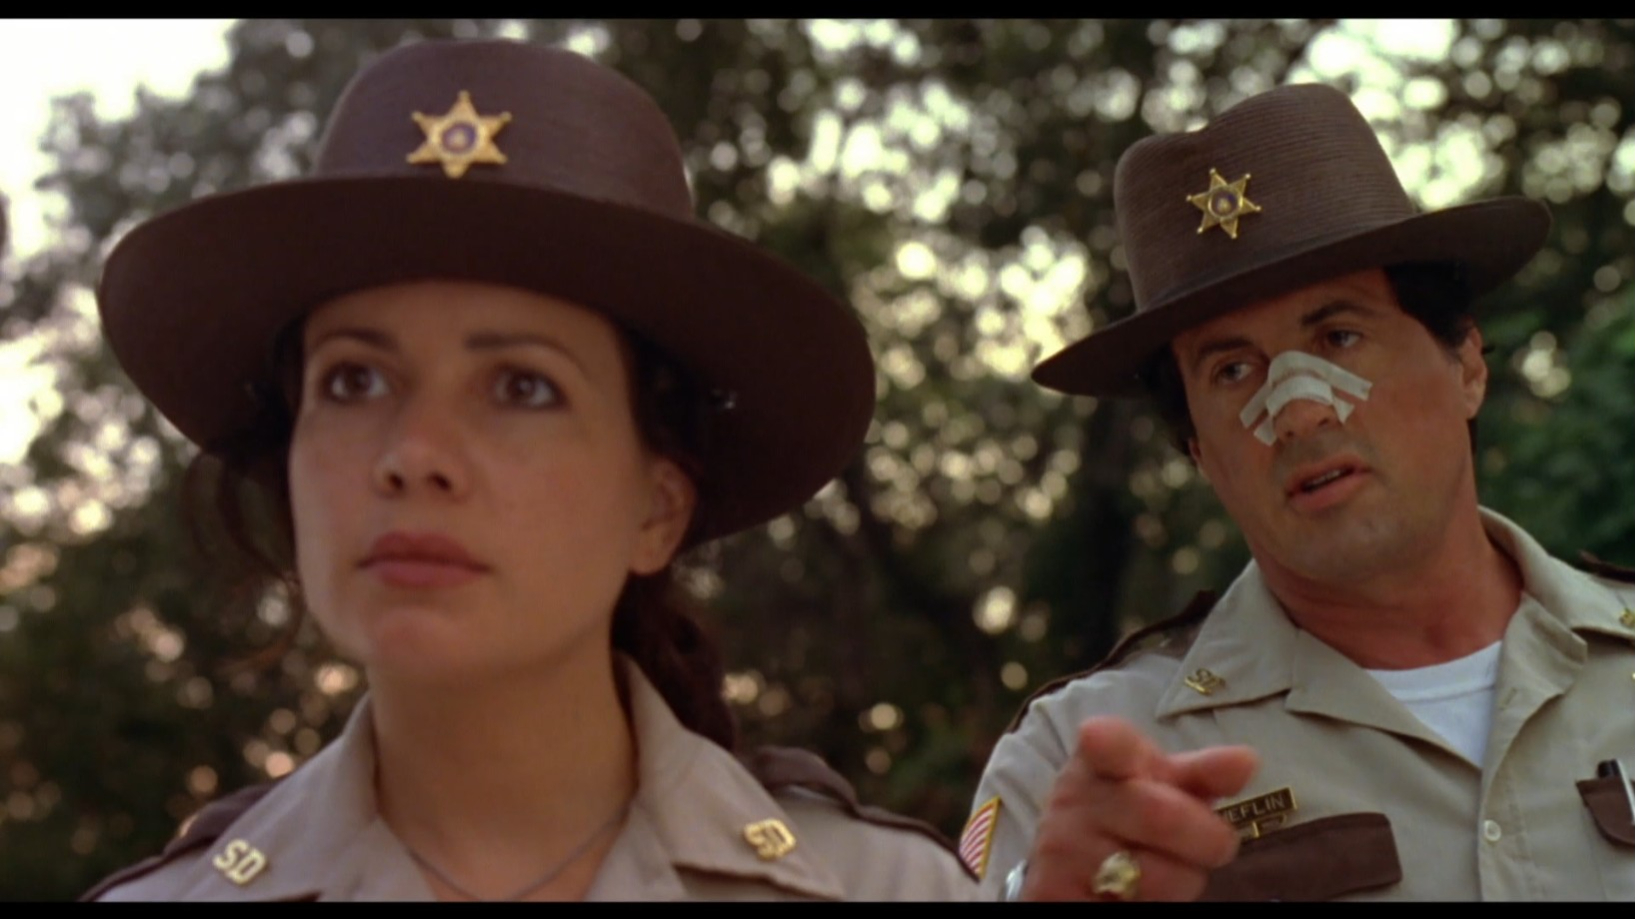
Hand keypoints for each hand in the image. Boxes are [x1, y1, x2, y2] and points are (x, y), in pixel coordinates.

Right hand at [1021, 717, 1257, 900]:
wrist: (1070, 862)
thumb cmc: (1129, 811)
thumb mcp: (1163, 785)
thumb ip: (1204, 773)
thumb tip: (1248, 760)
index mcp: (1099, 759)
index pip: (1105, 745)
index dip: (1109, 743)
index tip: (1096, 735)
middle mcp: (1073, 800)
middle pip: (1161, 816)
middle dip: (1205, 838)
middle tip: (1210, 843)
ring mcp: (1062, 850)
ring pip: (1158, 876)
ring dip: (1183, 880)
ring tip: (1162, 867)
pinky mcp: (1056, 893)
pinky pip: (1134, 907)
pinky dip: (1154, 904)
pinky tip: (1137, 892)